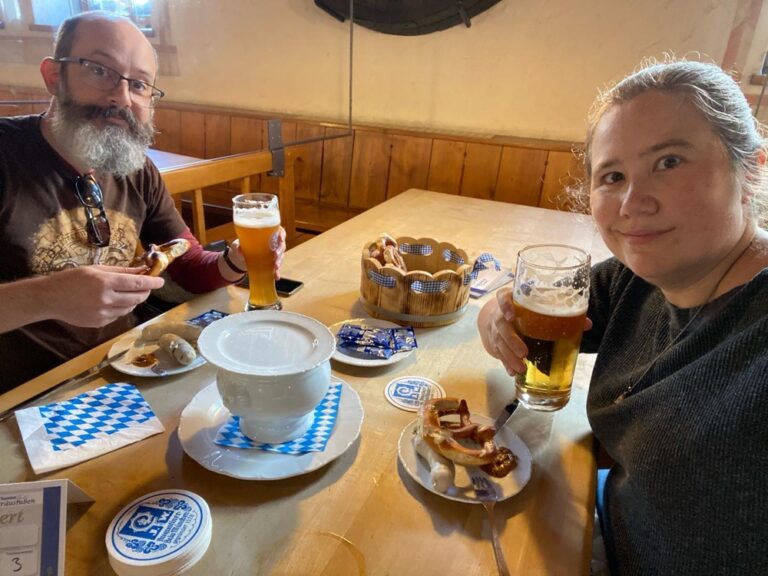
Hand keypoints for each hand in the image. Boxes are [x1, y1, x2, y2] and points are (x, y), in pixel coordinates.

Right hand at [46, 265, 163, 327]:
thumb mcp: (96, 269)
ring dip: (133, 300)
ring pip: (129, 308)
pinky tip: (113, 302)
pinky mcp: (100, 323)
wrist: (51, 298)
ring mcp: (103, 314)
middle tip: (146, 286)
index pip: (137, 283)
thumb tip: (142, 270)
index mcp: (105, 282)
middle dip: (145, 291)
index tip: (161, 281)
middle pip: (137, 298)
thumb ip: (121, 271)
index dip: (152, 282)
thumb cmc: (72, 279)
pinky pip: (118, 316)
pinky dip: (121, 308)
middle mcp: (106, 299)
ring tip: (127, 293)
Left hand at [229, 226, 286, 279]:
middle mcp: (275, 243)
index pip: (280, 232)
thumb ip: (240, 246)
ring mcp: (275, 253)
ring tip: (276, 267)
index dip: (282, 235)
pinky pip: (277, 267)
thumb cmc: (245, 243)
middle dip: (280, 251)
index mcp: (270, 234)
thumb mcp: (241, 243)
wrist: (244, 254)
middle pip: (281, 246)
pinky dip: (277, 272)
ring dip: (279, 262)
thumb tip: (239, 251)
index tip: (281, 240)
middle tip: (276, 255)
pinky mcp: (273, 262)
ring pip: (280, 257)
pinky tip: (276, 276)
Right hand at [477, 287, 592, 375]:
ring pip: (499, 342)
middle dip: (511, 340)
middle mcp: (500, 314)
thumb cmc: (526, 308)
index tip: (511, 316)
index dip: (505, 305)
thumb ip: (561, 310)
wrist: (501, 315)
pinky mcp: (495, 342)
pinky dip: (505, 363)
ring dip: (509, 356)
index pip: (503, 297)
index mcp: (511, 299)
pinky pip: (498, 353)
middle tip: (524, 352)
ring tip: (521, 368)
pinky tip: (512, 373)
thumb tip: (586, 323)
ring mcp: (495, 329)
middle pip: (501, 325)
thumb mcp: (539, 304)